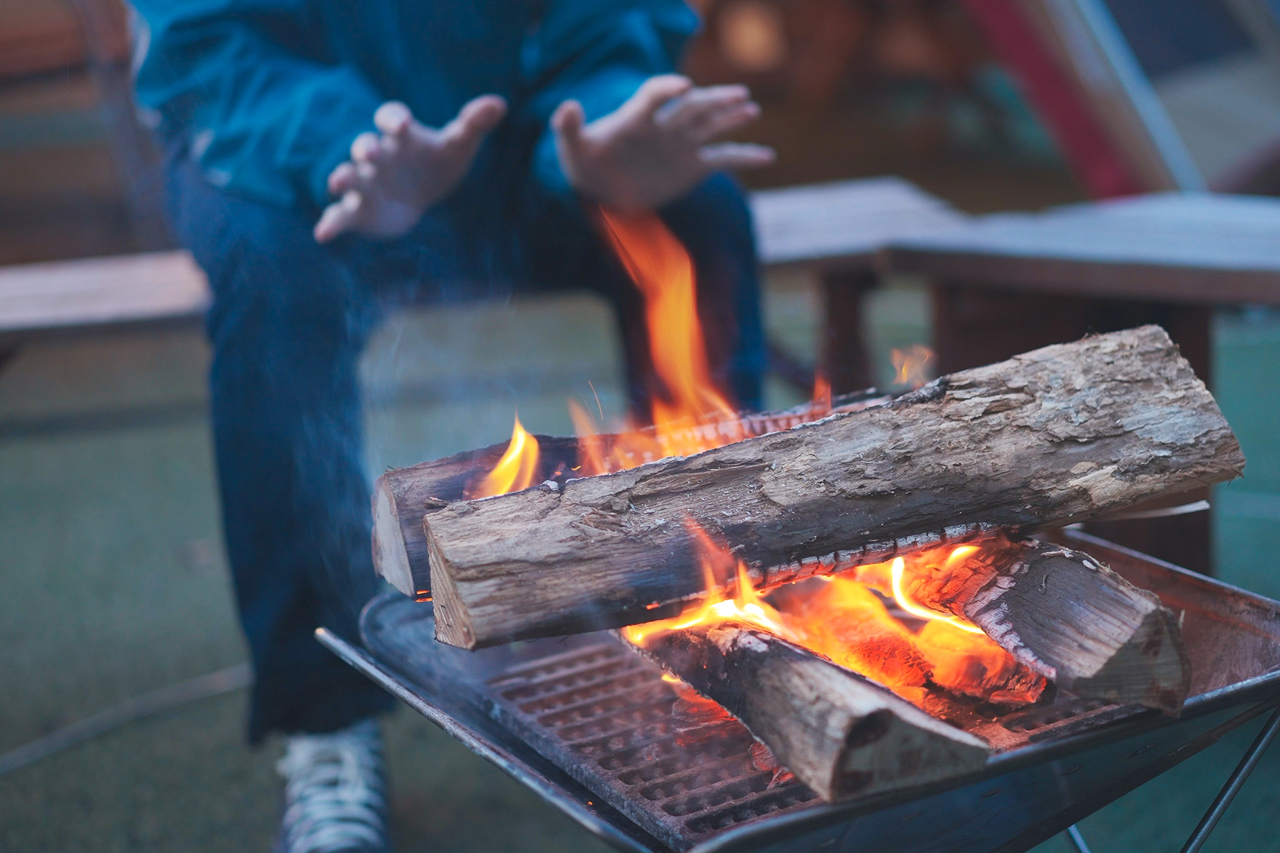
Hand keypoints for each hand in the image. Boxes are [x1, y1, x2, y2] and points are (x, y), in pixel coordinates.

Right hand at [314, 95, 506, 242]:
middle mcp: (377, 155)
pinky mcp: (357, 210)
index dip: (395, 120)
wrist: (420, 191)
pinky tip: (322, 234)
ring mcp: (365, 182)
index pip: (391, 119)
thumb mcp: (458, 145)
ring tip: (337, 182)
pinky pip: (341, 215)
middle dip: (366, 149)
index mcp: (400, 136)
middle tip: (368, 153)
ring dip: (342, 177)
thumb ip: (474, 124)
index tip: (402, 125)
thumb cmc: (438, 161)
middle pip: (366, 147)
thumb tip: (498, 104)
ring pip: (349, 176)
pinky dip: (331, 223)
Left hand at [551, 75, 773, 214]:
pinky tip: (767, 155)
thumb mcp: (572, 148)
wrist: (601, 188)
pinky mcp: (693, 167)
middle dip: (714, 101)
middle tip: (738, 94)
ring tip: (751, 109)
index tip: (682, 86)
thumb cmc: (584, 163)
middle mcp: (664, 127)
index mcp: (637, 119)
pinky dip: (745, 157)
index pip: (655, 97)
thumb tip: (567, 107)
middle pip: (693, 107)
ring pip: (711, 126)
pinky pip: (723, 159)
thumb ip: (568, 128)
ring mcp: (681, 146)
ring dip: (731, 117)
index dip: (667, 90)